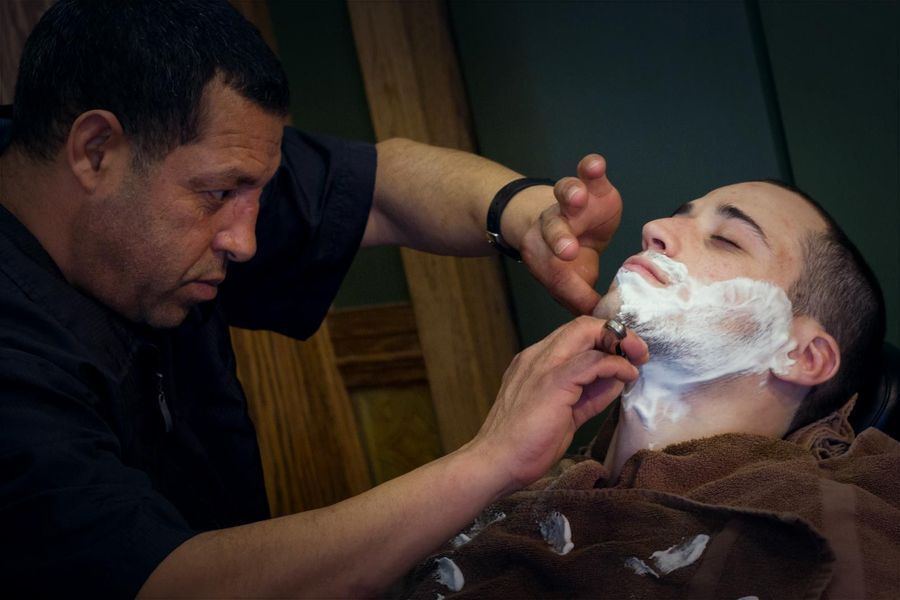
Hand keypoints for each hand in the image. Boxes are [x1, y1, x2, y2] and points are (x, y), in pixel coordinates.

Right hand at [468, 316, 647, 493]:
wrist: (495, 463)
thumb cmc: (524, 446)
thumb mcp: (564, 414)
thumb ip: (588, 394)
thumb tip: (616, 380)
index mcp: (534, 362)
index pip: (574, 334)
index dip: (603, 338)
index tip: (625, 353)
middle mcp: (536, 356)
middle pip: (581, 324)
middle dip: (616, 332)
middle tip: (638, 351)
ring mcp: (542, 366)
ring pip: (586, 332)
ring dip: (619, 343)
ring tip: (637, 361)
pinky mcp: (553, 382)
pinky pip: (592, 361)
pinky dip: (615, 365)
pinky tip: (627, 376)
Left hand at [519, 154, 621, 314]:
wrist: (568, 227)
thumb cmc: (569, 261)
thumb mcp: (572, 283)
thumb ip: (581, 299)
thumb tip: (600, 322)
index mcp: (546, 254)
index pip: (553, 269)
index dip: (564, 281)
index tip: (576, 298)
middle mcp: (555, 225)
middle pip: (553, 229)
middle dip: (559, 239)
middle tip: (568, 251)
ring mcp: (571, 203)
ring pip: (564, 195)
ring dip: (570, 195)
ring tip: (577, 197)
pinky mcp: (592, 187)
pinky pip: (586, 173)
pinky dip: (590, 167)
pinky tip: (594, 164)